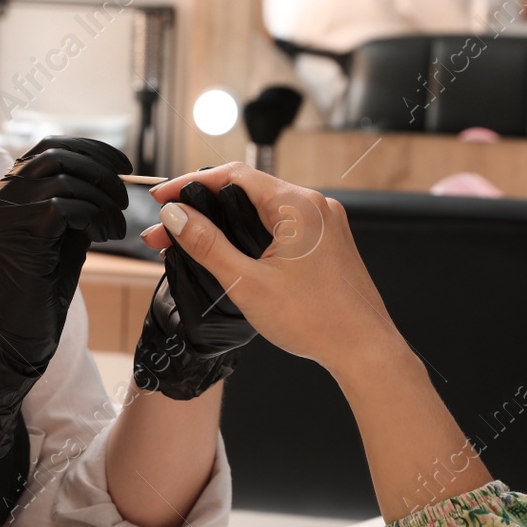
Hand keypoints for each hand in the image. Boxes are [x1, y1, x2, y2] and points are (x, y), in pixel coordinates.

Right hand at [0, 137, 130, 370]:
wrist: (14, 340)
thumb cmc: (40, 294)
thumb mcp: (63, 239)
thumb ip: (75, 207)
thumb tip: (107, 181)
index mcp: (6, 194)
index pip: (49, 149)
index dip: (90, 151)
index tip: (122, 167)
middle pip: (55, 156)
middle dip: (100, 171)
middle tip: (123, 199)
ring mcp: (1, 213)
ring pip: (63, 180)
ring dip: (101, 200)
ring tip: (115, 227)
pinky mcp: (14, 232)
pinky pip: (63, 206)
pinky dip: (92, 216)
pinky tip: (104, 236)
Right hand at [142, 163, 404, 375]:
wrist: (365, 350)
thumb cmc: (316, 320)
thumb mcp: (247, 282)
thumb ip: (207, 245)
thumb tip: (176, 216)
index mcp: (298, 205)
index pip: (233, 176)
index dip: (190, 184)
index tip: (161, 199)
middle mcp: (315, 206)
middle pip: (246, 192)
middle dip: (203, 209)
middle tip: (166, 232)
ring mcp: (324, 224)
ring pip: (263, 211)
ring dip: (225, 224)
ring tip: (189, 243)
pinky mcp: (327, 244)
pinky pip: (281, 228)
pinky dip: (250, 235)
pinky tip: (228, 253)